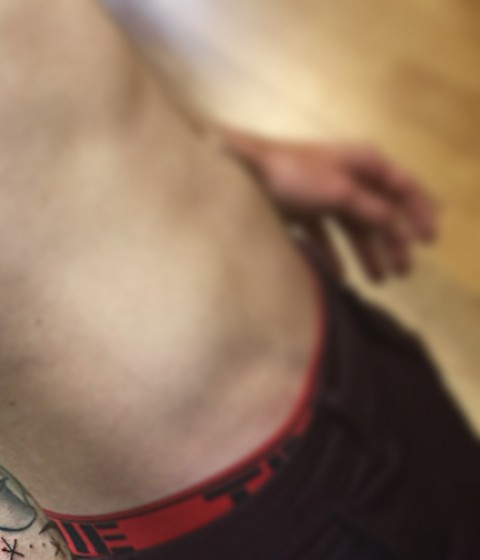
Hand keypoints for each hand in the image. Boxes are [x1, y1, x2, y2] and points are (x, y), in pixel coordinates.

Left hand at [216, 127, 439, 282]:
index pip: (404, 188)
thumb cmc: (293, 176)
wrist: (243, 176)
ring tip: (380, 281)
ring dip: (369, 254)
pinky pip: (326, 237)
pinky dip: (334, 257)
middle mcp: (349, 176)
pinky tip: (339, 279)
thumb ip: (372, 210)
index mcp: (365, 163)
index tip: (431, 241)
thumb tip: (398, 227)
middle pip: (381, 212)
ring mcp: (325, 194)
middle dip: (395, 243)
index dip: (420, 213)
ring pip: (356, 228)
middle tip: (405, 272)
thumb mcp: (340, 193)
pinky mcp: (302, 211)